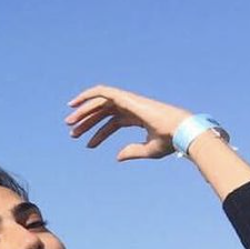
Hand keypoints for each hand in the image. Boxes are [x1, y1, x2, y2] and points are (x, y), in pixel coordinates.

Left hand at [64, 84, 193, 160]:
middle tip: (72, 134)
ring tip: (69, 124)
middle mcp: (132, 107)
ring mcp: (129, 101)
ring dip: (84, 111)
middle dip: (87, 122)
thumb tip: (117, 156)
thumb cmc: (169, 141)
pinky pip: (103, 92)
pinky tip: (75, 104)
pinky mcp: (127, 98)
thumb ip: (132, 151)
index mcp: (138, 117)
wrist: (180, 131)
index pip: (113, 123)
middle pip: (104, 112)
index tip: (88, 146)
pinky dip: (88, 94)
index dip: (99, 134)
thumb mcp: (148, 150)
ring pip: (100, 103)